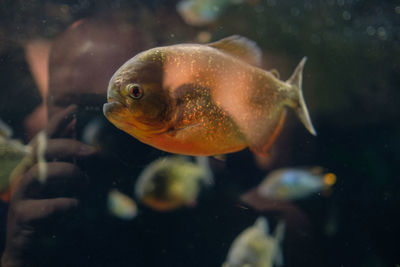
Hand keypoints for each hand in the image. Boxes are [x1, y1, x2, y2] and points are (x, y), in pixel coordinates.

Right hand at [1, 105, 97, 266]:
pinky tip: (74, 205)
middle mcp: (25, 176)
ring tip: (85, 182)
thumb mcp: (63, 182)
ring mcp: (21, 196)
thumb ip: (67, 159)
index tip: (74, 109)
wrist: (34, 245)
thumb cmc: (51, 208)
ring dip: (67, 174)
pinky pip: (42, 206)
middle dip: (67, 146)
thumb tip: (78, 133)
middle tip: (92, 151)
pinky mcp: (22, 216)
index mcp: (36, 166)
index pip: (44, 139)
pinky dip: (62, 204)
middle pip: (40, 151)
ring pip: (38, 174)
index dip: (57, 123)